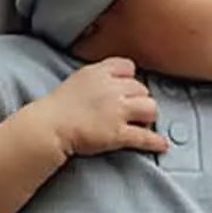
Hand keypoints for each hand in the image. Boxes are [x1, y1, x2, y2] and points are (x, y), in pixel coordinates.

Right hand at [41, 57, 168, 157]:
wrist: (49, 127)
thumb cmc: (57, 107)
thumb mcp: (78, 79)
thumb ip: (97, 77)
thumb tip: (112, 81)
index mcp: (100, 72)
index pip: (128, 67)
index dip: (129, 79)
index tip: (125, 89)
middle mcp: (112, 89)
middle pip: (142, 89)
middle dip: (138, 99)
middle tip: (131, 110)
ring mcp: (117, 111)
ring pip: (150, 108)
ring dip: (147, 116)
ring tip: (142, 122)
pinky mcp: (118, 134)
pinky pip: (144, 137)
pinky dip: (155, 142)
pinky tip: (161, 145)